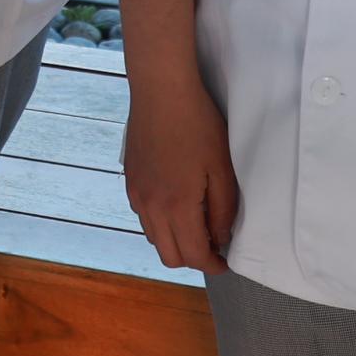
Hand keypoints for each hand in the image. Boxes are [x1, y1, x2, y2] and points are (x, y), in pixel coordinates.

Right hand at [119, 43, 238, 273]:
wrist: (161, 91)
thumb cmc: (197, 124)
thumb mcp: (222, 167)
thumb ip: (223, 209)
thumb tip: (220, 237)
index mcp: (177, 206)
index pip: (193, 255)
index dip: (213, 265)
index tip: (225, 261)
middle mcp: (151, 207)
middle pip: (170, 256)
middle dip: (193, 258)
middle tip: (213, 245)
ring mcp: (137, 194)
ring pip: (155, 239)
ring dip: (176, 241)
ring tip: (197, 223)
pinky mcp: (130, 181)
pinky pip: (144, 218)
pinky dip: (161, 224)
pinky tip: (177, 204)